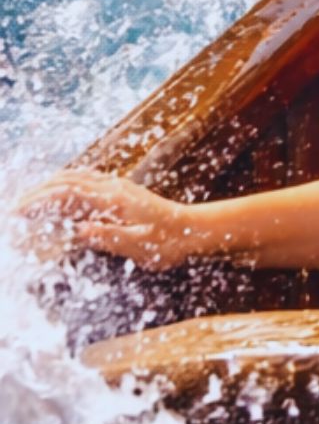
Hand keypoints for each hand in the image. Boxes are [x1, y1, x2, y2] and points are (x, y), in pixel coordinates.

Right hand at [15, 170, 197, 270]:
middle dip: (38, 192)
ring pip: (76, 177)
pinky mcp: (122, 191)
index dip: (39, 201)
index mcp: (114, 200)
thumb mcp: (140, 246)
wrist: (194, 229)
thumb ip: (110, 237)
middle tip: (15, 209)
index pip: (67, 193)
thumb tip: (79, 231)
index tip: (18, 212)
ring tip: (30, 201)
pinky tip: (59, 195)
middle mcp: (114, 188)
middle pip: (66, 181)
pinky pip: (88, 180)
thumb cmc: (170, 242)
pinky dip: (67, 184)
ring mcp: (118, 187)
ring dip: (50, 186)